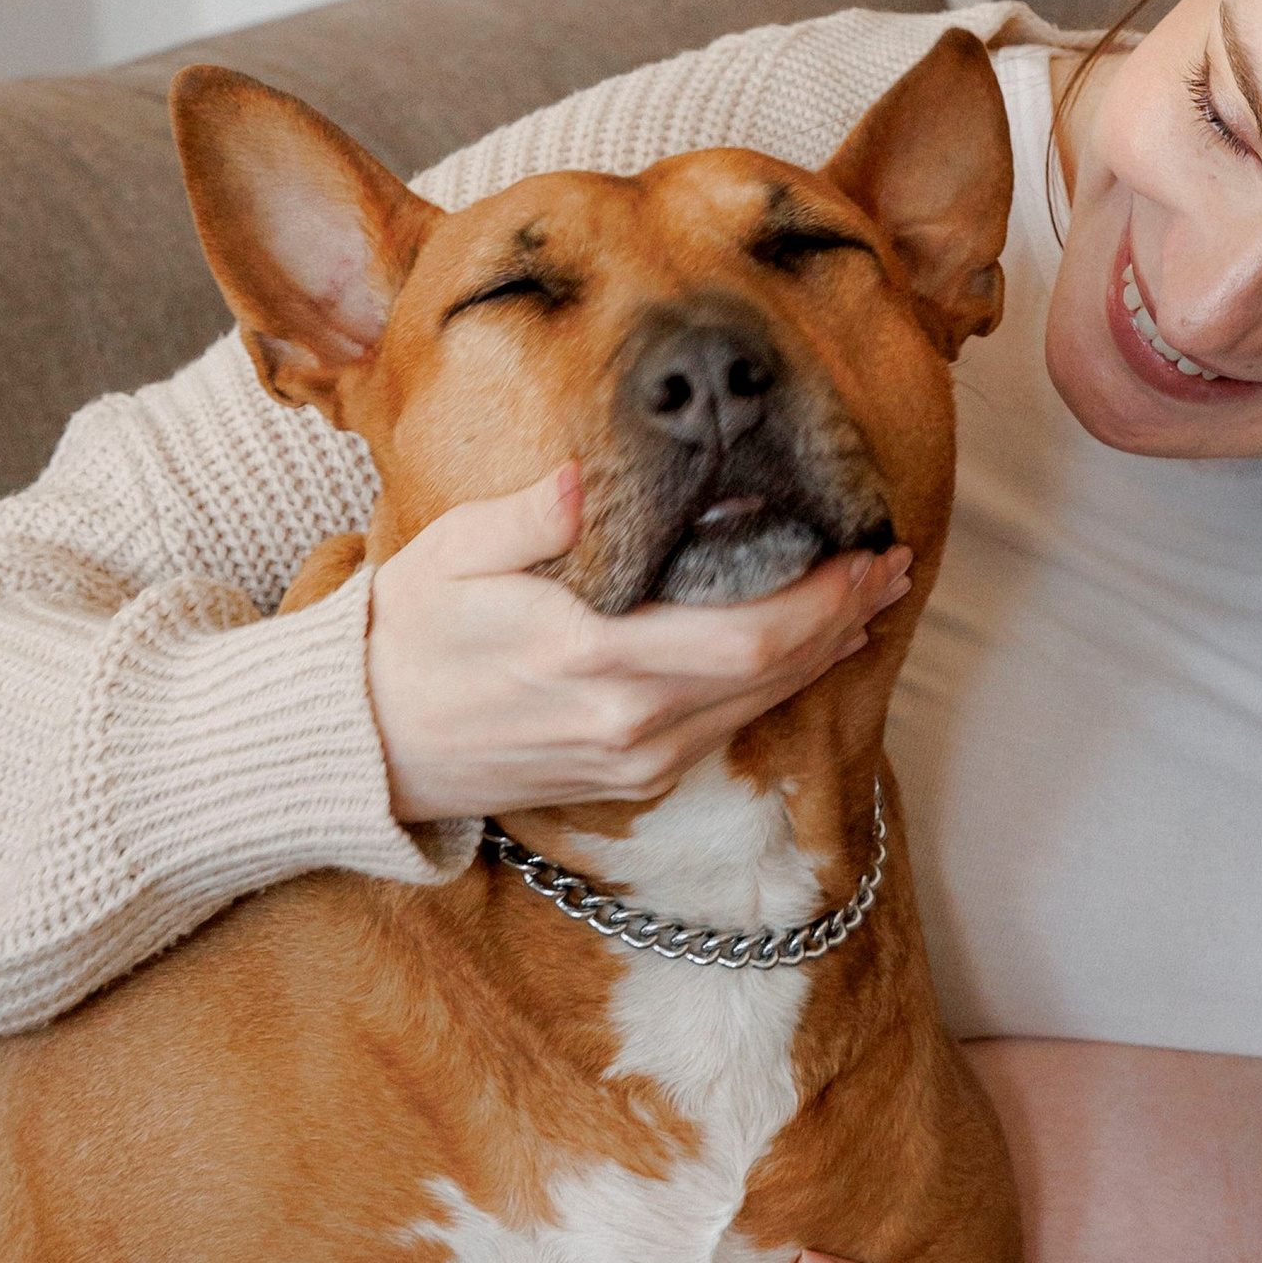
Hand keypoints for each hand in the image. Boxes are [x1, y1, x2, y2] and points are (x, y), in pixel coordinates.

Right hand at [365, 464, 909, 820]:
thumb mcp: (448, 555)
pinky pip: (727, 730)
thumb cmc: (409, 634)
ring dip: (823, 654)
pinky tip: (805, 653)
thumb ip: (523, 517)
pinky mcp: (629, 781)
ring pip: (760, 706)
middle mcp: (626, 723)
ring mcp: (631, 762)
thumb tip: (577, 481)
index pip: (747, 634)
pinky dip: (778, 686)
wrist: (369, 743)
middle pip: (773, 672)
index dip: (823, 598)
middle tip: (892, 566)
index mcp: (589, 657)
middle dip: (844, 617)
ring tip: (869, 602)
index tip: (867, 551)